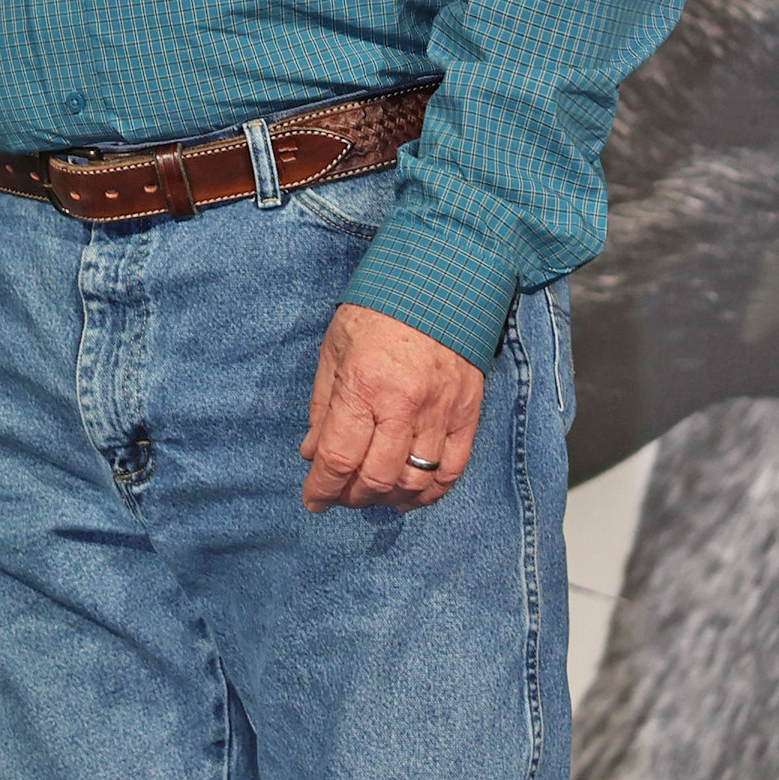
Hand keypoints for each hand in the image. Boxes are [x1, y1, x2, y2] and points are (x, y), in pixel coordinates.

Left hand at [299, 302, 482, 510]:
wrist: (439, 280)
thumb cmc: (378, 311)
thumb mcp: (333, 350)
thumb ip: (321, 406)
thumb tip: (311, 452)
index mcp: (364, 386)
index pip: (338, 457)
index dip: (321, 488)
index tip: (312, 499)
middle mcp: (404, 404)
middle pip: (376, 477)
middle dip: (351, 496)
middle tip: (341, 494)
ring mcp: (441, 410)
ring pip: (415, 480)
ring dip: (388, 498)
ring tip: (372, 494)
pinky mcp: (467, 412)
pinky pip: (452, 468)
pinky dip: (430, 492)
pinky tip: (411, 494)